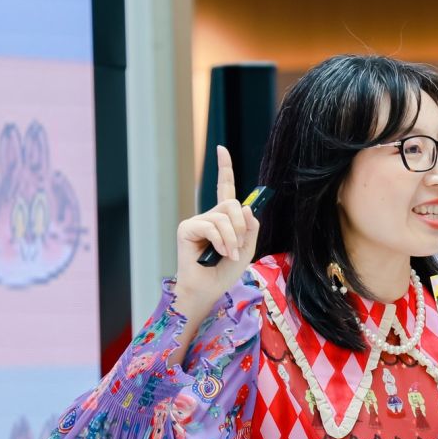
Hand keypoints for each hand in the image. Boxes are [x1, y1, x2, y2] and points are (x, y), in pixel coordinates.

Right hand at [175, 145, 259, 299]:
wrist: (209, 289)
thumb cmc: (226, 271)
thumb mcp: (247, 248)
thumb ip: (250, 228)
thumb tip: (246, 207)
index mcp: (223, 219)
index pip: (224, 188)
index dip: (224, 168)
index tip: (221, 149)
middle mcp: (209, 216)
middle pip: (232, 204)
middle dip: (241, 226)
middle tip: (238, 246)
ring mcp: (197, 221)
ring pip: (223, 216)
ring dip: (232, 238)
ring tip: (230, 254)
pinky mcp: (187, 228)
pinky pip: (211, 225)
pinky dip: (221, 241)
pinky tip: (220, 253)